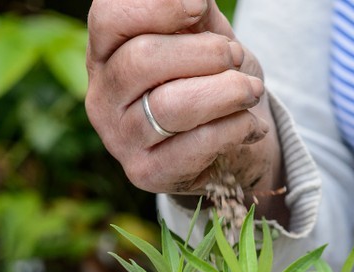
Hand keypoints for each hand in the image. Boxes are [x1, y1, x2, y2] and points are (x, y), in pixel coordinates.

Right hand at [85, 0, 279, 196]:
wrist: (231, 143)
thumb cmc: (211, 79)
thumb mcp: (202, 34)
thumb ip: (193, 10)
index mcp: (105, 53)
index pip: (109, 17)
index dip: (157, 6)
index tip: (199, 7)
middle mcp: (102, 97)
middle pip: (143, 59)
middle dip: (204, 53)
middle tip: (234, 56)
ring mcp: (120, 140)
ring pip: (171, 105)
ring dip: (227, 92)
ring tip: (251, 90)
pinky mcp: (147, 174)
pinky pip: (196, 144)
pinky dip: (235, 127)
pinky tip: (250, 124)